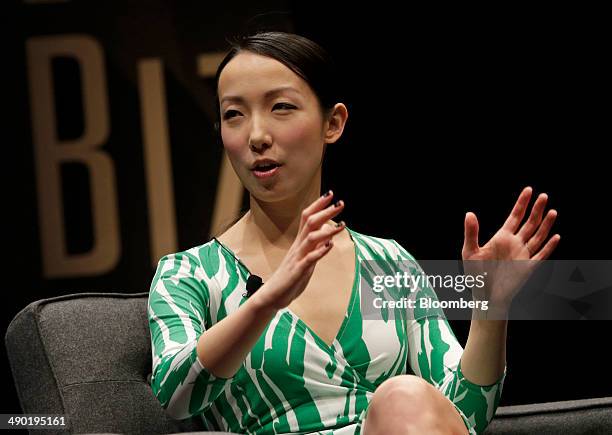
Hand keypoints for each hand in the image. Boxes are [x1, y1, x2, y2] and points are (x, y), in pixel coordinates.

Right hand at [257, 191, 345, 310]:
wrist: (272, 295)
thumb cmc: (290, 277)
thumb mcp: (306, 259)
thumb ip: (316, 246)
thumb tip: (329, 233)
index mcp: (299, 242)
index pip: (307, 217)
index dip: (318, 205)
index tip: (330, 195)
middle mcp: (298, 246)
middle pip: (310, 222)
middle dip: (325, 212)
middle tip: (340, 203)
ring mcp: (298, 258)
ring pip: (310, 237)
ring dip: (327, 229)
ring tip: (341, 224)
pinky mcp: (298, 271)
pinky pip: (309, 259)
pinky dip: (320, 252)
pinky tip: (330, 246)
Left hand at [462, 186, 560, 310]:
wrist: (484, 296)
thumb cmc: (476, 275)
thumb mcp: (470, 251)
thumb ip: (471, 232)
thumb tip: (469, 213)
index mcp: (502, 237)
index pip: (515, 216)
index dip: (522, 203)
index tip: (528, 190)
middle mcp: (514, 244)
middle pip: (529, 223)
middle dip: (536, 209)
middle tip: (544, 195)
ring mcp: (523, 255)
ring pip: (538, 236)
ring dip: (545, 225)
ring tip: (552, 211)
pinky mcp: (528, 267)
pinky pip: (541, 255)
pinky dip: (549, 247)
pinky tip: (556, 237)